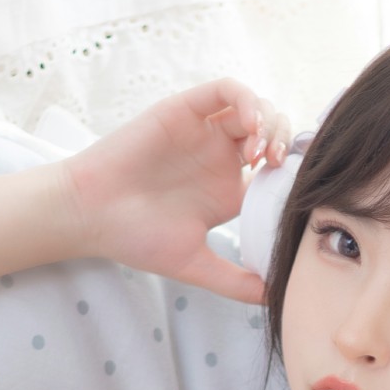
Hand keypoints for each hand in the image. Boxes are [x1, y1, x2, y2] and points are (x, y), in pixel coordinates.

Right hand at [57, 78, 292, 305]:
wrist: (93, 215)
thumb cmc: (137, 240)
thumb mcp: (196, 267)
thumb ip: (236, 283)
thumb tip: (276, 299)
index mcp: (227, 192)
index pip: (276, 174)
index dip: (293, 178)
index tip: (296, 196)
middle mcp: (220, 159)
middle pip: (273, 135)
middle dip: (286, 146)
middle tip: (280, 169)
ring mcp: (204, 132)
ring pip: (254, 109)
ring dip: (270, 123)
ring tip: (263, 154)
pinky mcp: (186, 110)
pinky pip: (226, 90)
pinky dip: (247, 101)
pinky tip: (250, 127)